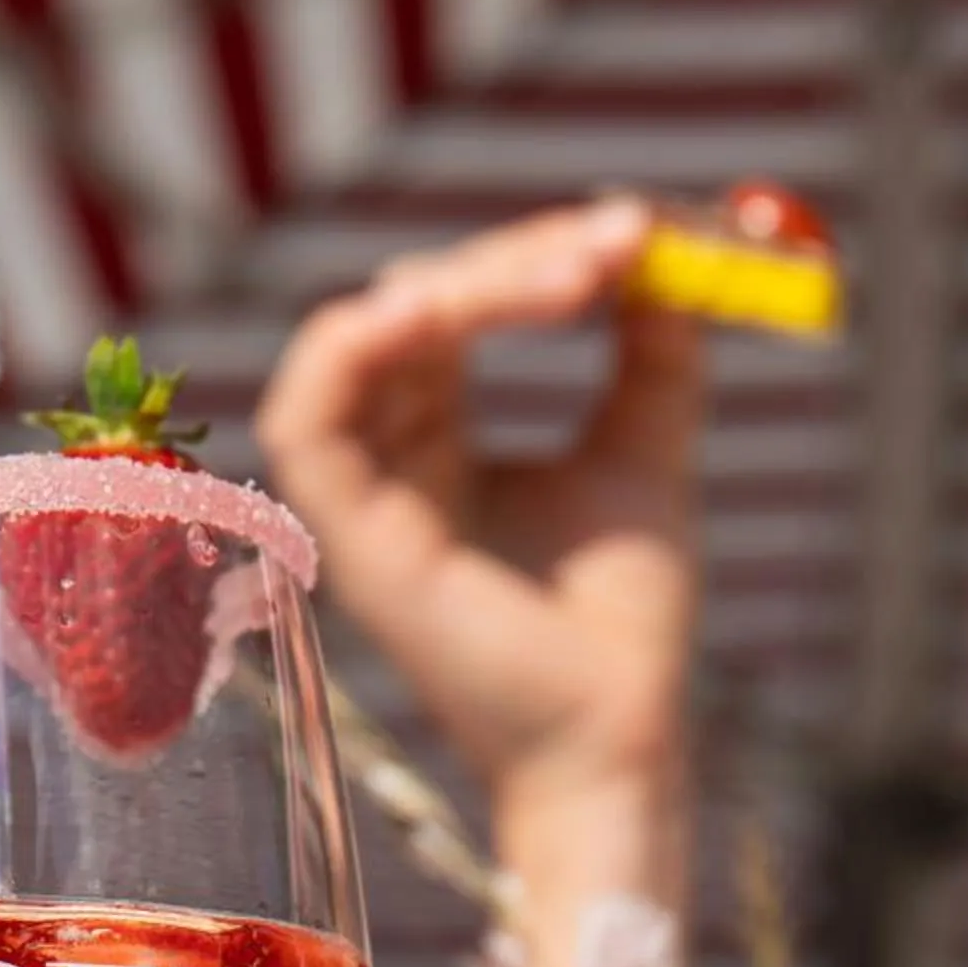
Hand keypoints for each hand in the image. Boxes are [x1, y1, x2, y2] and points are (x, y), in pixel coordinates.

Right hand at [257, 198, 705, 802]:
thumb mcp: (648, 449)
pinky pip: (305, 419)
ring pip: (358, 341)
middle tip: (619, 249)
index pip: (454, 304)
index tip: (638, 236)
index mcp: (439, 439)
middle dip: (515, 259)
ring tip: (566, 279)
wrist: (622, 730)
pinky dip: (355, 347)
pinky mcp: (348, 540)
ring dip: (457, 289)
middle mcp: (386, 460)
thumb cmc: (625, 619)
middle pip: (409, 305)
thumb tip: (662, 241)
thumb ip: (652, 348)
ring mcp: (360, 500)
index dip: (534, 254)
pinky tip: (440, 312)